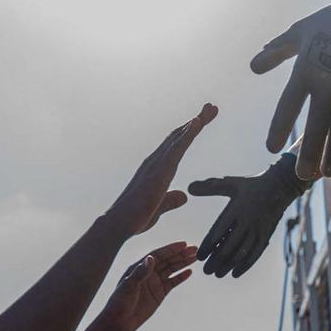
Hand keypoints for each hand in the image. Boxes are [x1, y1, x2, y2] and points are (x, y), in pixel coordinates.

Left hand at [101, 242, 196, 330]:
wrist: (120, 321)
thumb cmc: (120, 302)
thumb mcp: (129, 286)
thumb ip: (141, 272)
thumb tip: (151, 258)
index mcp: (139, 267)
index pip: (158, 255)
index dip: (171, 249)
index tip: (183, 244)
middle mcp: (148, 273)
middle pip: (167, 260)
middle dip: (181, 254)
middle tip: (195, 249)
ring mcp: (154, 283)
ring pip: (172, 270)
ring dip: (183, 263)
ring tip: (195, 257)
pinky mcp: (159, 294)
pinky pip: (172, 283)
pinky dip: (181, 277)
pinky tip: (189, 272)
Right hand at [105, 103, 217, 236]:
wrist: (118, 224)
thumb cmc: (134, 218)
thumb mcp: (159, 208)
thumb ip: (171, 200)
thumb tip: (184, 196)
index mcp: (156, 169)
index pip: (176, 146)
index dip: (190, 132)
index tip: (203, 120)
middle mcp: (155, 161)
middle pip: (179, 135)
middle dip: (197, 121)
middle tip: (212, 107)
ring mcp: (156, 163)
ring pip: (180, 137)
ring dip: (197, 121)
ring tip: (211, 108)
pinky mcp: (160, 170)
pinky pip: (177, 148)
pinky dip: (188, 133)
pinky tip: (198, 121)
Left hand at [189, 153, 310, 277]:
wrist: (280, 187)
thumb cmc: (250, 185)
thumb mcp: (229, 183)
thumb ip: (209, 187)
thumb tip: (188, 188)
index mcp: (236, 210)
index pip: (218, 232)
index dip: (208, 247)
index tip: (199, 256)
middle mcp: (247, 222)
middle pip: (229, 247)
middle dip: (216, 261)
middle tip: (205, 270)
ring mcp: (258, 231)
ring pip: (242, 253)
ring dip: (229, 266)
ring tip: (217, 274)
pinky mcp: (266, 236)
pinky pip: (255, 254)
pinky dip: (245, 266)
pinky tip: (235, 273)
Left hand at [251, 0, 330, 178]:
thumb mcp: (299, 32)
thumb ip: (276, 51)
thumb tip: (253, 67)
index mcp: (306, 70)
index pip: (288, 106)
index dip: (279, 128)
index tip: (270, 148)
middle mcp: (327, 84)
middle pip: (316, 126)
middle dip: (308, 153)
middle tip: (300, 176)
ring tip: (324, 174)